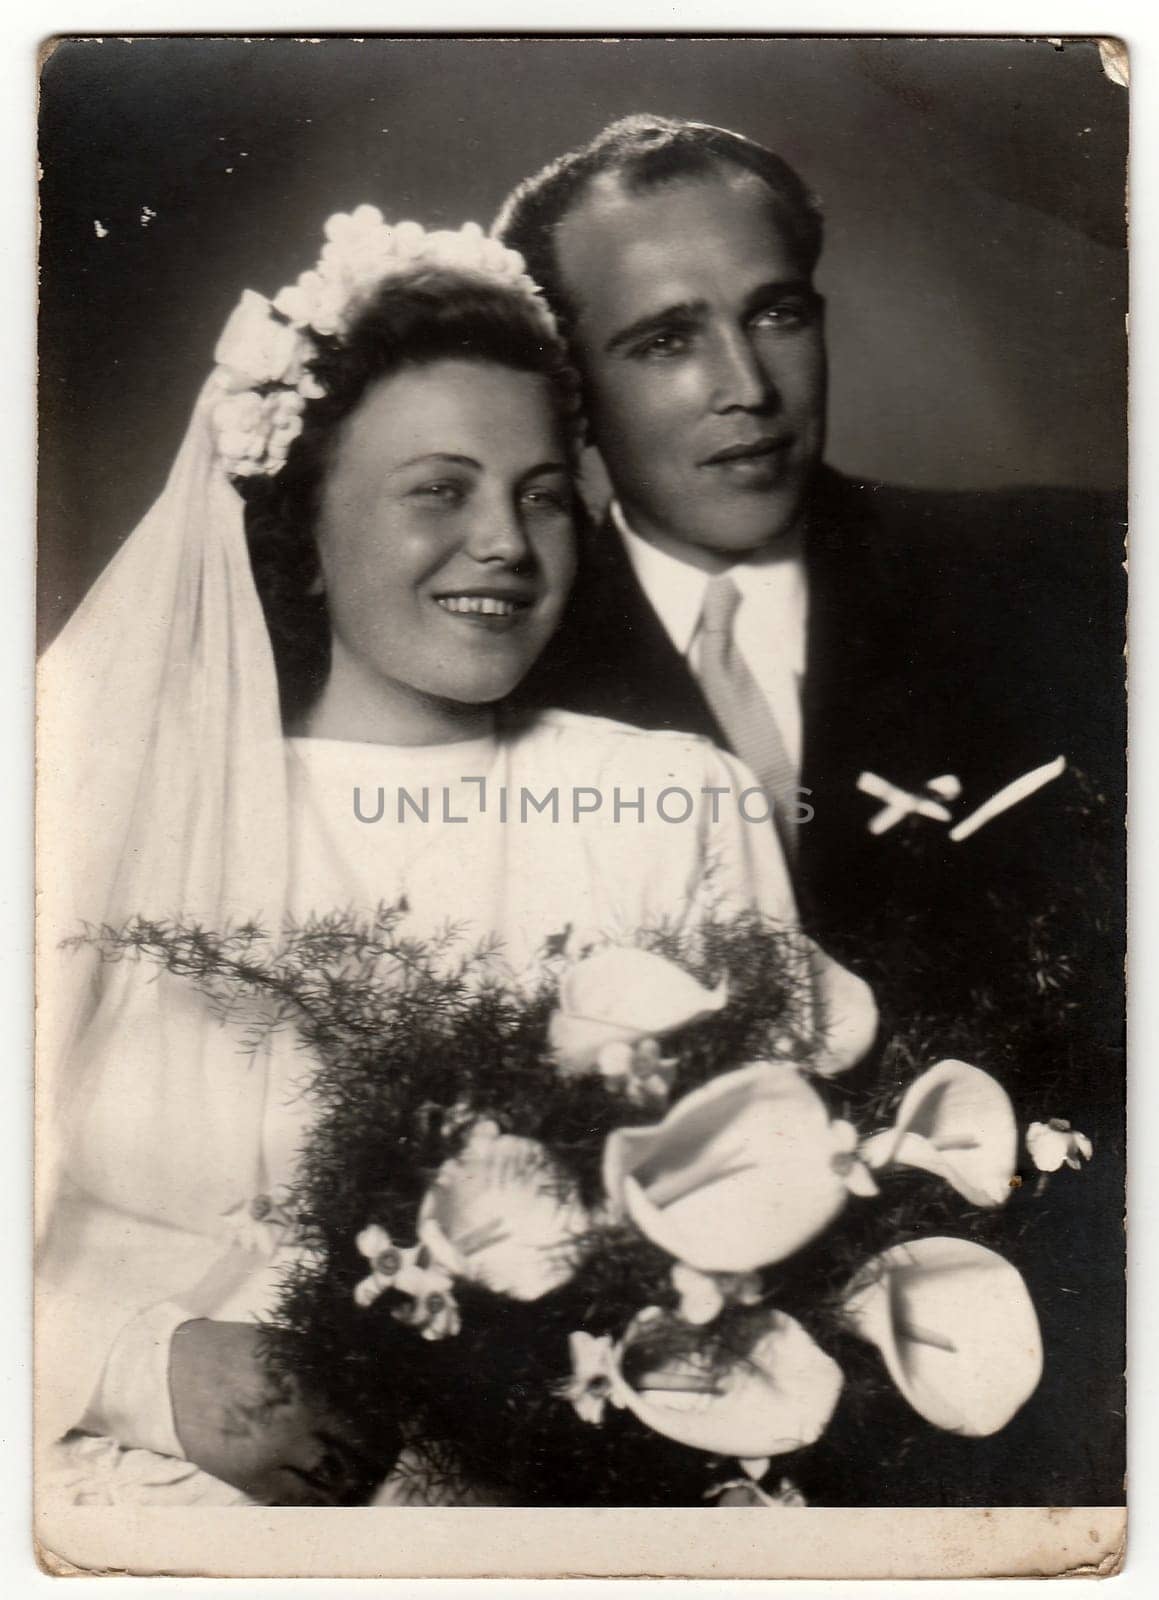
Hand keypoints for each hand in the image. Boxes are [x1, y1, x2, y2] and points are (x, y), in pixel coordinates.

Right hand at [169, 1319, 382, 1504]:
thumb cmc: (236, 1350)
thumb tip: (368, 1377)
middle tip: (385, 1456)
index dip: (386, 1423)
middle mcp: (301, 1418)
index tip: (396, 1429)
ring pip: (333, 1479)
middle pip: (359, 1448)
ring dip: (351, 1479)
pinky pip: (299, 1497)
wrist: (176, 1374)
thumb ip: (327, 1363)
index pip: (368, 1411)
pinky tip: (327, 1491)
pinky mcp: (252, 1477)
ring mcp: (276, 1451)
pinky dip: (318, 1496)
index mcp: (312, 1379)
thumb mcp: (289, 1344)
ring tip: (361, 1477)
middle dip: (377, 1454)